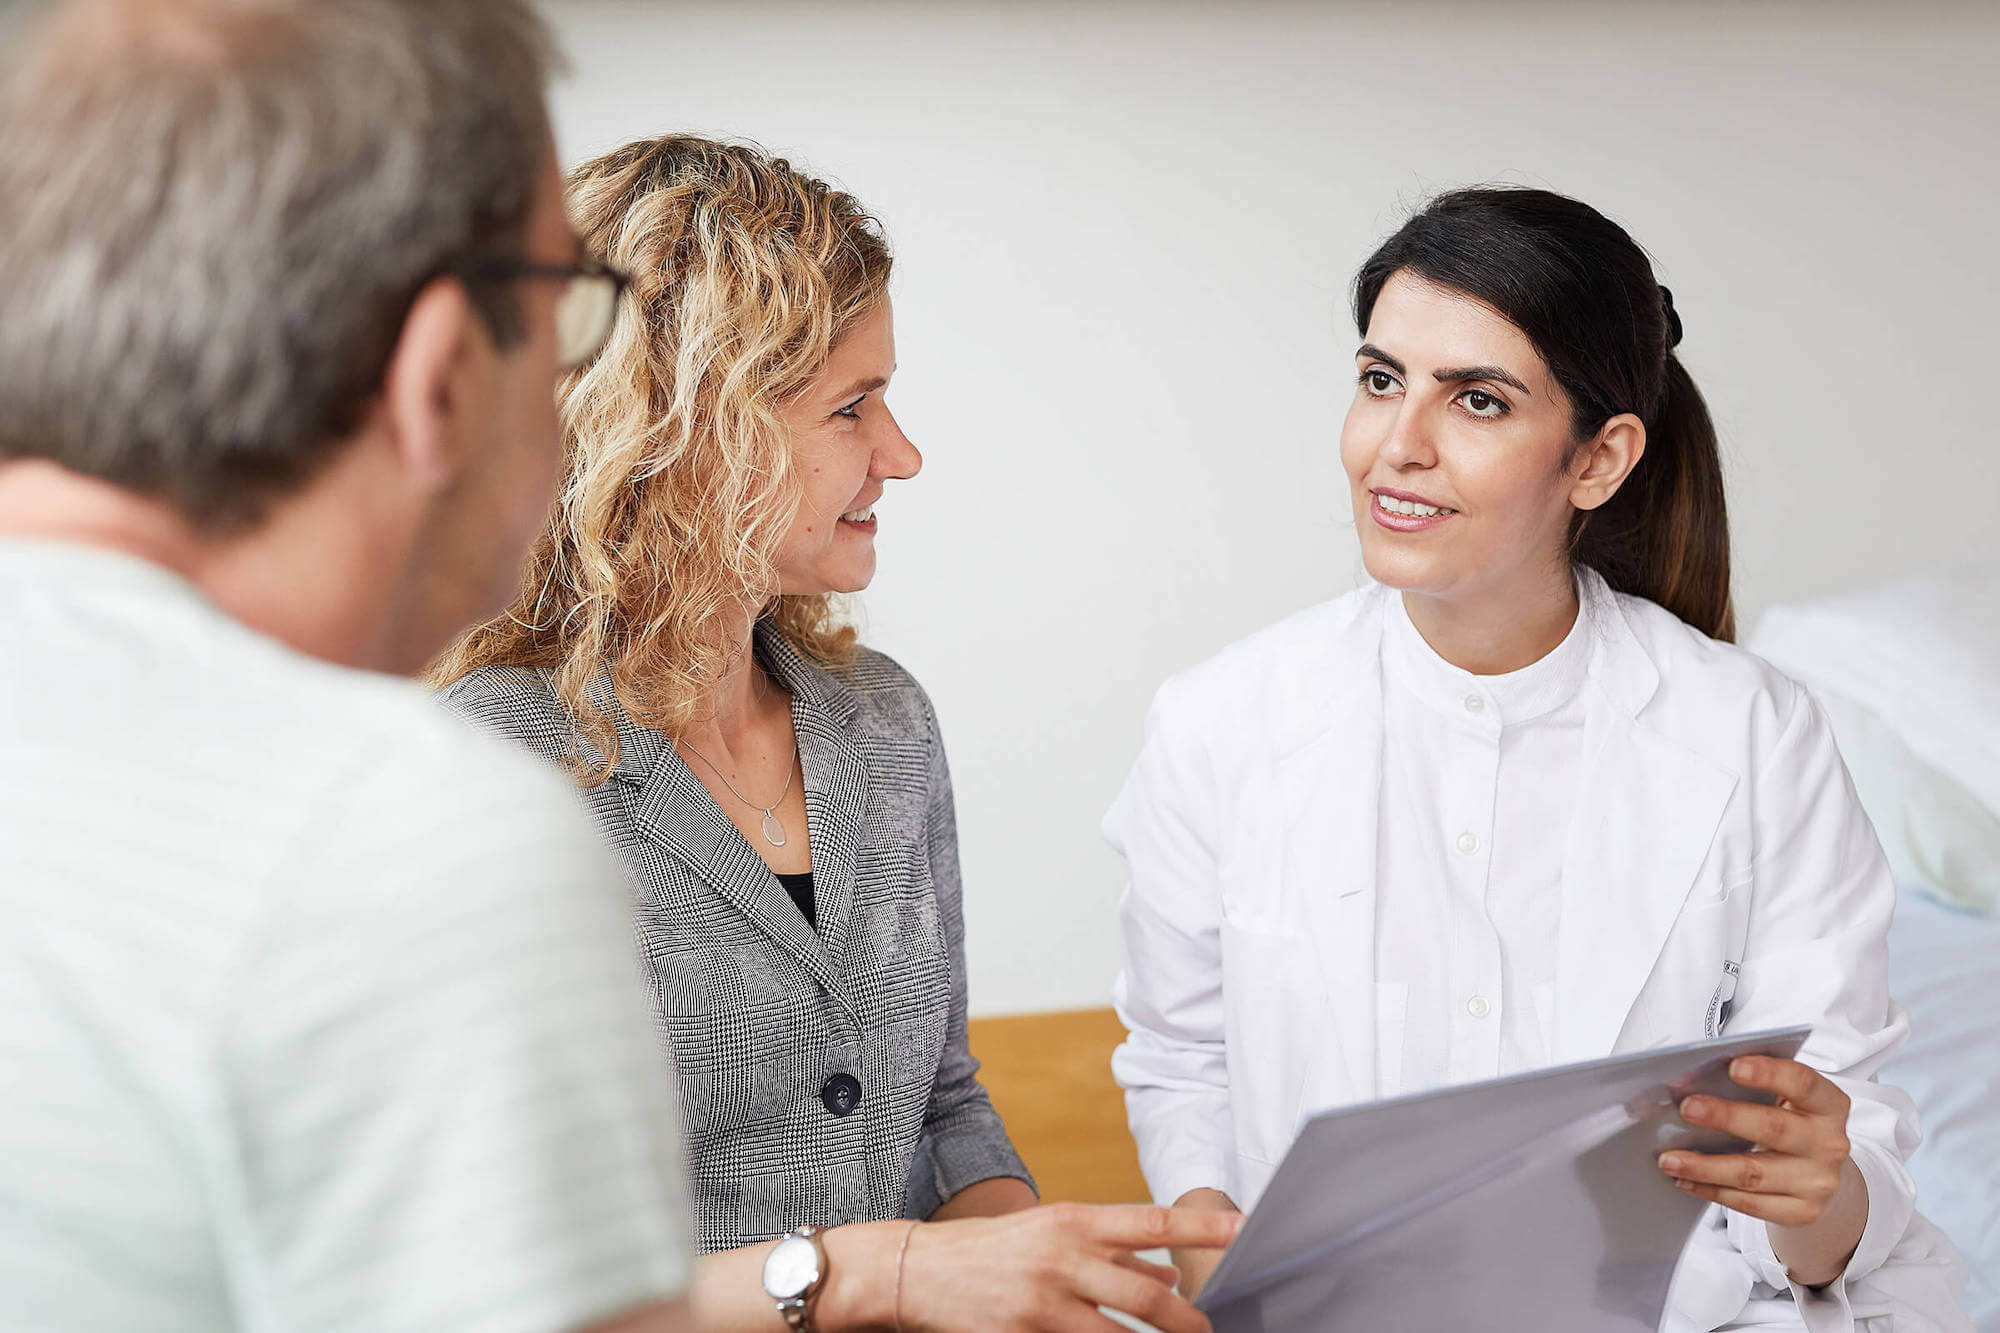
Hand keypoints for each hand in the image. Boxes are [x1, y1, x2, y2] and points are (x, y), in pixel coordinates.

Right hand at [896, 1202, 1242, 1332]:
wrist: (918, 1271)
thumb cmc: (993, 1249)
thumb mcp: (1052, 1235)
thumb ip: (1112, 1254)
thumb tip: (1167, 1272)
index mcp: (1072, 1222)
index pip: (1151, 1223)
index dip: (1201, 1231)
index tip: (1244, 1232)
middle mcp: (1060, 1259)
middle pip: (1146, 1299)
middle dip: (1188, 1323)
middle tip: (1208, 1332)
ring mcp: (1041, 1305)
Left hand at [1656, 1056, 1867, 1286]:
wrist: (1819, 1175)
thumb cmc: (1792, 1125)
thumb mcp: (1786, 1100)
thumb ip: (1754, 1087)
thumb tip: (1693, 1080)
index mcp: (1828, 1105)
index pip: (1803, 1083)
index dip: (1770, 1073)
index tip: (1734, 1066)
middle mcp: (1828, 1144)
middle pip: (1773, 1128)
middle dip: (1725, 1117)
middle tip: (1687, 1109)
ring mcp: (1817, 1181)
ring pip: (1753, 1173)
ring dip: (1705, 1165)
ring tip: (1670, 1158)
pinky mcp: (1802, 1211)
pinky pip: (1749, 1203)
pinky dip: (1711, 1190)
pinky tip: (1686, 1180)